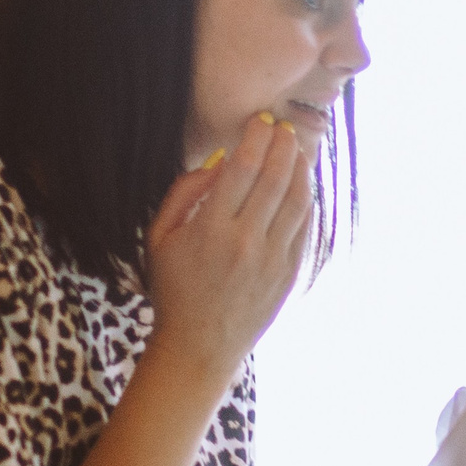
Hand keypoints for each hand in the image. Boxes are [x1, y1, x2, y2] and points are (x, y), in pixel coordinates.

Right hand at [142, 111, 313, 379]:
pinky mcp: (288, 274)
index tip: (262, 120)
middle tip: (286, 126)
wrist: (199, 346)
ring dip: (301, 169)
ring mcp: (272, 259)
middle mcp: (246, 242)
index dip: (256, 138)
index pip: (242, 169)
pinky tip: (302, 183)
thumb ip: (183, 192)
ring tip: (299, 148)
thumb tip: (220, 160)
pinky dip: (306, 200)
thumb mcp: (159, 237)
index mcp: (210, 229)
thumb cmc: (173, 288)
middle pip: (275, 179)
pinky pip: (303, 227)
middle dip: (284, 146)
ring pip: (297, 201)